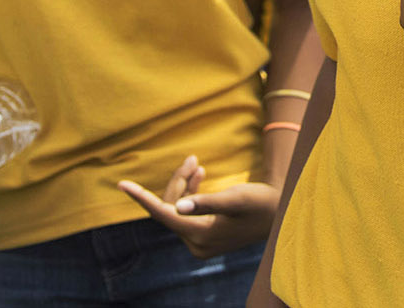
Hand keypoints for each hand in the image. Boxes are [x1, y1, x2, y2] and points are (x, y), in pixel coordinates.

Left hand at [118, 156, 280, 257]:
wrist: (282, 213)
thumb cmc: (261, 203)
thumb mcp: (235, 199)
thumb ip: (207, 202)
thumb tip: (178, 207)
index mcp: (200, 236)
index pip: (163, 214)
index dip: (142, 197)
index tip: (122, 184)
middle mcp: (196, 244)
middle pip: (172, 208)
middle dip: (178, 182)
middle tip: (193, 159)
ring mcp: (200, 243)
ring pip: (179, 209)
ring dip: (185, 185)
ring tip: (197, 164)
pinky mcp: (206, 236)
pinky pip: (187, 213)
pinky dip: (191, 193)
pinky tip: (200, 176)